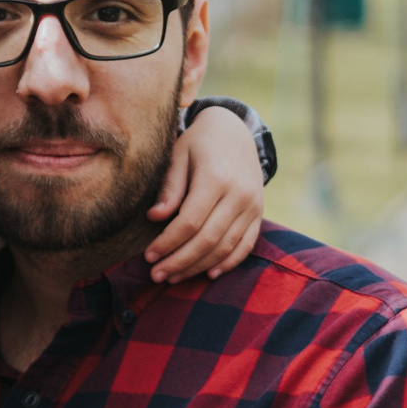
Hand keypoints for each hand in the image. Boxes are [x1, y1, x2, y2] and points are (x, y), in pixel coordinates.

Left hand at [144, 105, 267, 281]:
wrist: (235, 130)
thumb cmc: (199, 143)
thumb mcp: (179, 155)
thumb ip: (170, 187)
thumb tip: (155, 217)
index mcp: (216, 178)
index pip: (189, 222)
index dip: (167, 243)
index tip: (148, 256)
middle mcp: (239, 194)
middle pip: (207, 240)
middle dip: (179, 261)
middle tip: (156, 275)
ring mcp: (252, 206)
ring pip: (225, 247)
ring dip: (198, 267)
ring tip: (174, 277)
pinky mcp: (258, 213)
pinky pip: (245, 245)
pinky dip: (228, 263)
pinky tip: (209, 274)